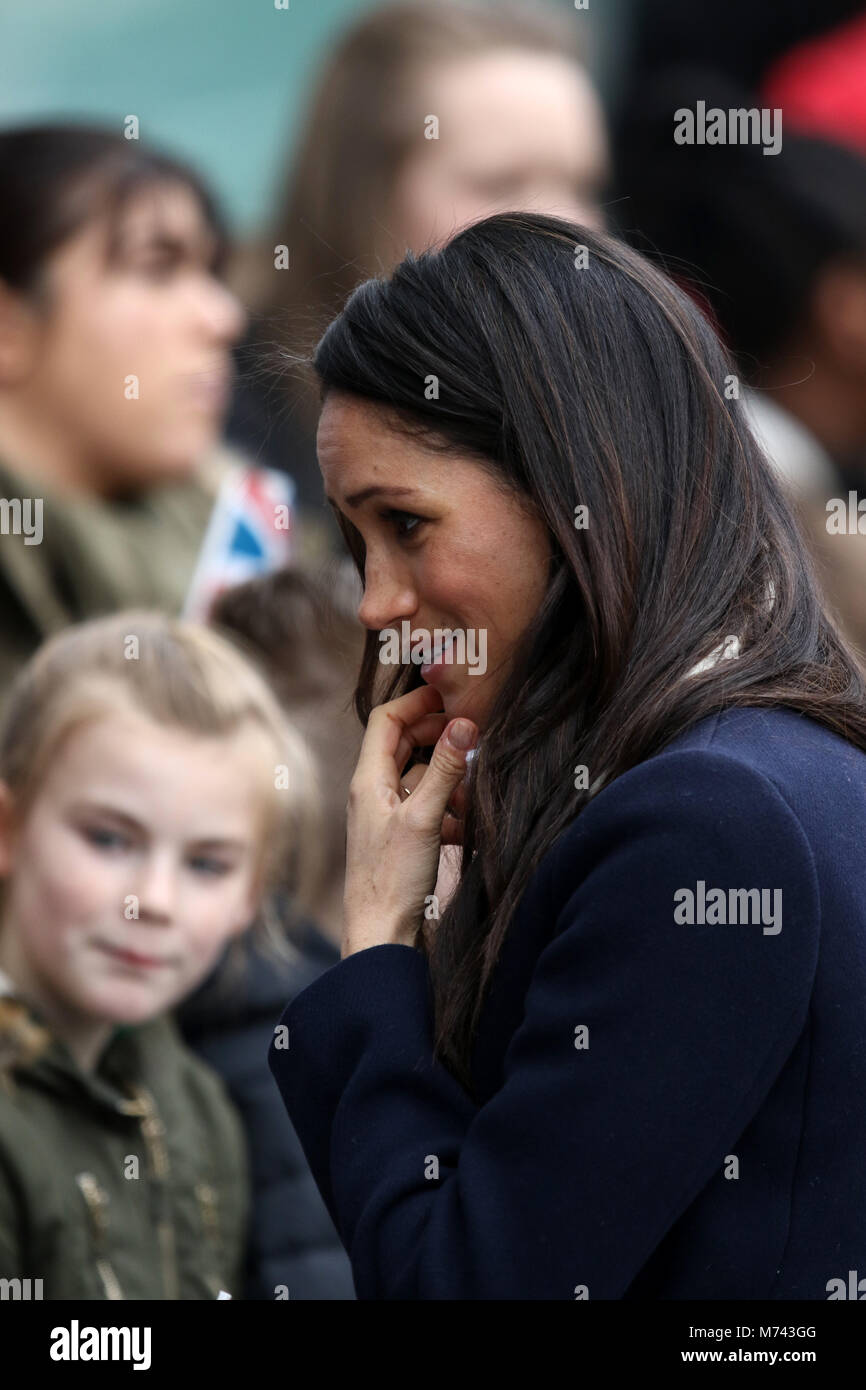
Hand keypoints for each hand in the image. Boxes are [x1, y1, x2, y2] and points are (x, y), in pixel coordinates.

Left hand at [341, 684, 477, 957]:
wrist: (380, 935)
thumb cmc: (392, 879)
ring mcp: (386, 816)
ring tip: (473, 786)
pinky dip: (448, 808)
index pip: (387, 719)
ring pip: (420, 777)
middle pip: (405, 744)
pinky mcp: (401, 839)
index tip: (453, 695)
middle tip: (473, 734)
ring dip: (448, 776)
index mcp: (367, 779)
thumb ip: (446, 769)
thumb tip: (466, 724)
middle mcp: (372, 792)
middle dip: (440, 737)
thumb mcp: (424, 818)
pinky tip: (465, 824)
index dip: (418, 702)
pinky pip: (426, 808)